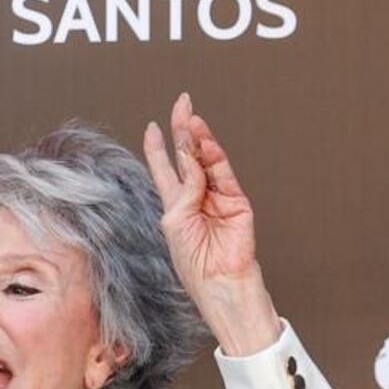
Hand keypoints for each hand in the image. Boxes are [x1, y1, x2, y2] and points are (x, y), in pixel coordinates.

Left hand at [142, 92, 280, 357]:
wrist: (220, 284)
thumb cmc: (193, 264)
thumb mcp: (175, 224)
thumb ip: (181, 190)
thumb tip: (189, 158)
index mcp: (175, 206)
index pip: (165, 170)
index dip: (158, 148)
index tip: (152, 127)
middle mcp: (196, 198)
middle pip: (188, 157)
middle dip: (183, 131)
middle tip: (181, 104)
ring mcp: (218, 197)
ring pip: (207, 161)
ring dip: (197, 139)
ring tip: (190, 119)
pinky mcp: (237, 200)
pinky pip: (223, 173)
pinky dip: (213, 157)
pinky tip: (203, 141)